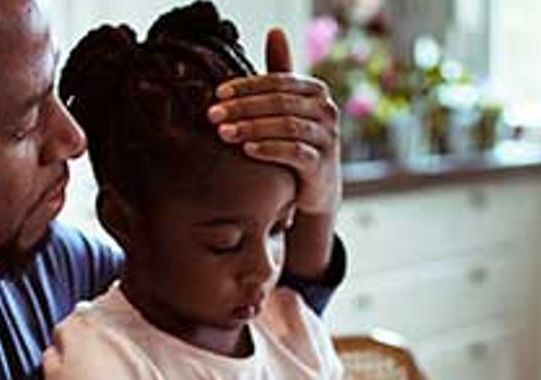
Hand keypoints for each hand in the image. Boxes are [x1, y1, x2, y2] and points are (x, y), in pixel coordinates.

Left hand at [209, 29, 341, 215]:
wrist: (315, 189)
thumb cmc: (297, 141)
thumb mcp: (288, 107)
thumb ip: (280, 73)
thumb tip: (275, 30)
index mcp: (317, 91)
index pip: (278, 81)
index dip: (246, 86)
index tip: (218, 94)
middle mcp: (327, 111)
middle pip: (281, 103)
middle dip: (243, 107)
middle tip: (213, 114)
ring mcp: (327, 138)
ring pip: (287, 126)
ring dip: (251, 128)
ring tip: (223, 133)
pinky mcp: (322, 165)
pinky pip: (294, 152)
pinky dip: (269, 149)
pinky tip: (247, 150)